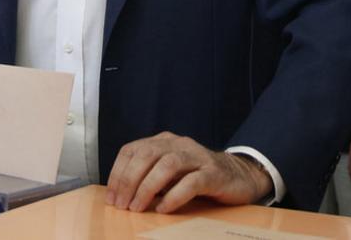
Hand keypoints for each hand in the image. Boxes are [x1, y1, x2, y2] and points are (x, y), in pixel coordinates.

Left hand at [106, 133, 271, 212]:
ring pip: (168, 164)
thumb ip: (148, 177)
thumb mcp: (169, 174)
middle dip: (129, 181)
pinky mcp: (214, 174)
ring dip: (148, 188)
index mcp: (165, 142)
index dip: (117, 173)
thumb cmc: (197, 177)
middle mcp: (180, 144)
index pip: (133, 150)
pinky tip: (164, 208)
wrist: (239, 176)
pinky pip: (192, 182)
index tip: (111, 197)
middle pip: (147, 154)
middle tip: (122, 205)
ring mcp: (198, 157)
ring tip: (138, 208)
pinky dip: (174, 196)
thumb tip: (119, 196)